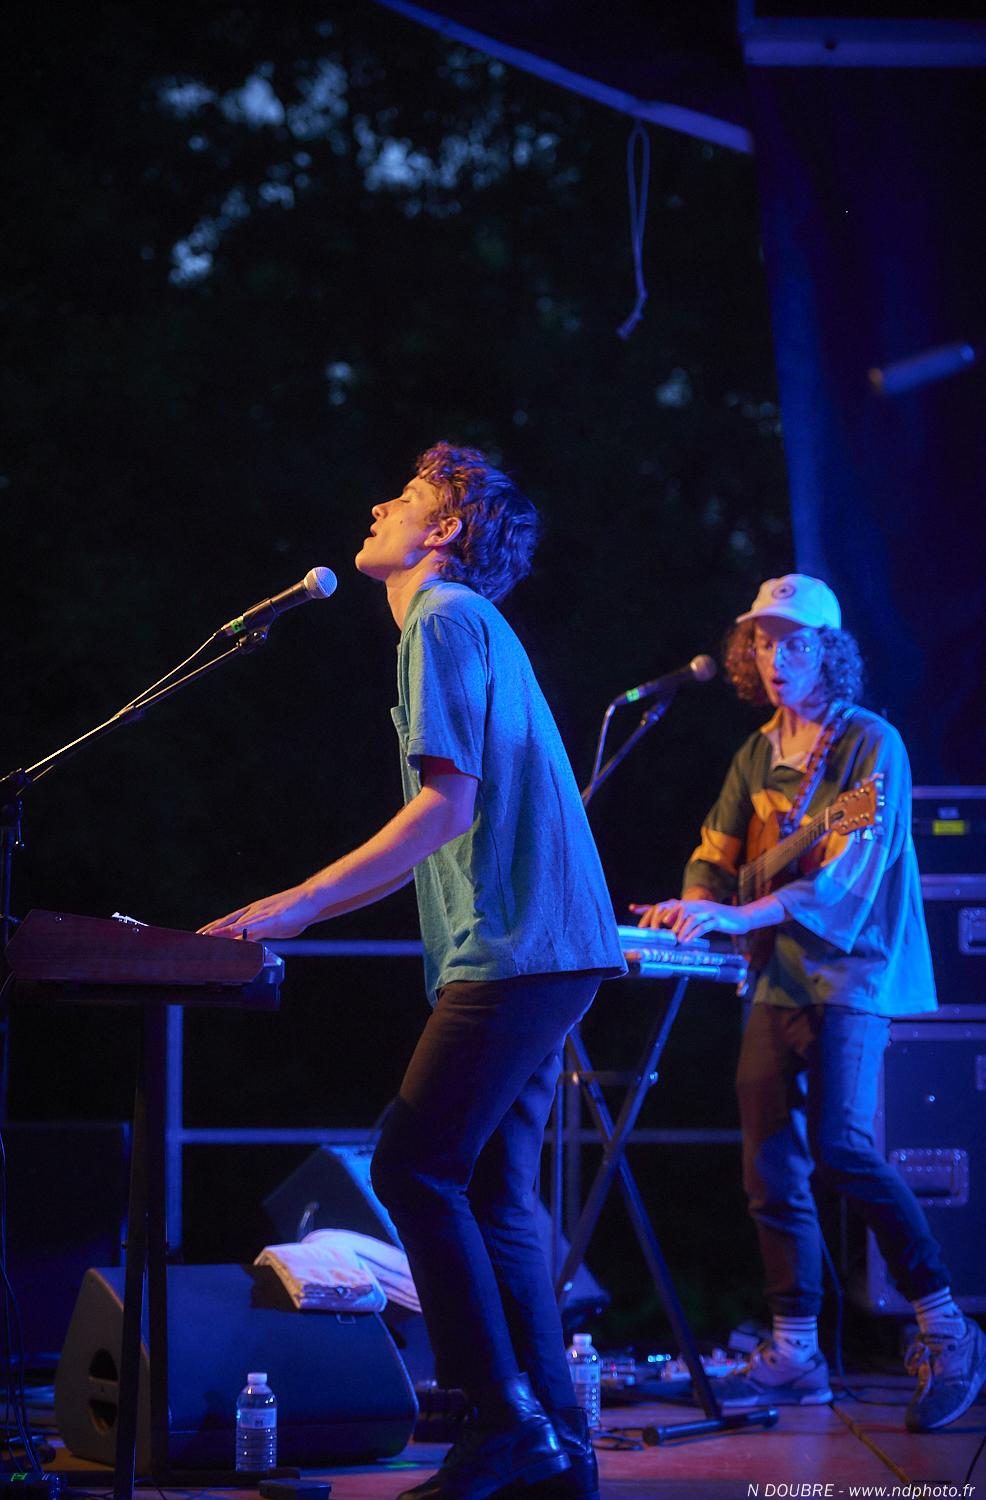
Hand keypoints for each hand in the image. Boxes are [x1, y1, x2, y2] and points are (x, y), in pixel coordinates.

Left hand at [198, 883, 320, 940]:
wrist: (312, 897)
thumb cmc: (297, 911)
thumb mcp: (276, 926)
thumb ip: (264, 933)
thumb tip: (255, 942)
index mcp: (254, 911)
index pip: (229, 919)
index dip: (214, 927)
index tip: (200, 933)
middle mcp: (255, 910)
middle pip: (228, 920)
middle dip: (212, 930)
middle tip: (196, 937)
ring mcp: (263, 912)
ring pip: (238, 922)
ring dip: (222, 930)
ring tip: (207, 936)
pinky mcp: (273, 917)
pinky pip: (255, 924)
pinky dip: (243, 929)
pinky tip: (234, 933)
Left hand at [630, 899, 751, 942]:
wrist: (742, 917)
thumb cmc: (718, 920)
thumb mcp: (700, 919)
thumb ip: (685, 923)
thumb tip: (670, 934)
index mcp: (689, 904)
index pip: (665, 904)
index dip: (650, 910)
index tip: (638, 920)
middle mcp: (696, 904)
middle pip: (675, 907)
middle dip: (663, 919)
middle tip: (656, 932)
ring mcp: (707, 911)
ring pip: (689, 915)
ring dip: (679, 927)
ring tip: (673, 939)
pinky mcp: (717, 919)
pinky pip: (703, 925)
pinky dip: (693, 933)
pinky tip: (686, 941)